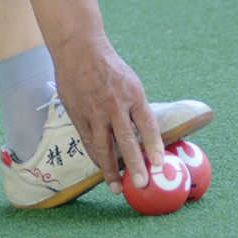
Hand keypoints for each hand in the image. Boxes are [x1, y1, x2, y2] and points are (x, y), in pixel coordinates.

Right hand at [51, 33, 163, 190]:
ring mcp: (94, 112)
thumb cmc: (109, 68)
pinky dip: (96, 158)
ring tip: (115, 187)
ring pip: (103, 147)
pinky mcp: (78, 115)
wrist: (79, 49)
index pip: (147, 125)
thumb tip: (145, 136)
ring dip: (110, 170)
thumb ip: (135, 108)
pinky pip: (88, 142)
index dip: (153, 146)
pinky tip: (101, 169)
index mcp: (133, 94)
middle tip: (140, 184)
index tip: (159, 164)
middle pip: (126, 141)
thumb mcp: (130, 83)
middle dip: (135, 165)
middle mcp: (115, 104)